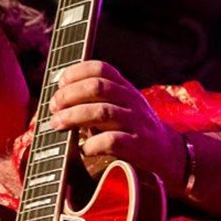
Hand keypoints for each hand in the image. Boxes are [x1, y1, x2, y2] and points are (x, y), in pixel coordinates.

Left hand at [49, 60, 187, 194]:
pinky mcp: (139, 147)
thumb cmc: (133, 128)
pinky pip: (112, 141)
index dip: (77, 72)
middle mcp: (132, 101)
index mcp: (125, 88)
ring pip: (103, 112)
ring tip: (57, 124)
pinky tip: (82, 148)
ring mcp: (137, 123)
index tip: (59, 83)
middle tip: (53, 107)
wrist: (168, 152)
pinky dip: (92, 144)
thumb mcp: (120, 105)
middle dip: (70, 95)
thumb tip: (57, 98)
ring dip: (74, 116)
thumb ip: (96, 98)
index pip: (101, 68)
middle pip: (98, 87)